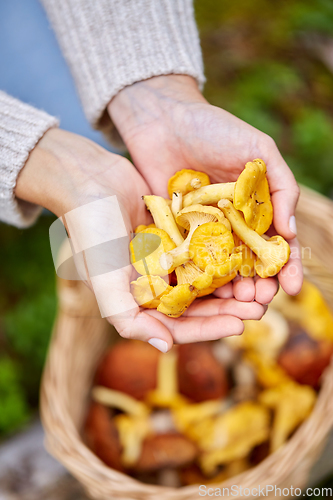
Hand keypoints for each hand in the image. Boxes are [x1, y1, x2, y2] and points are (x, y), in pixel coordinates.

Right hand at [15, 128, 265, 350]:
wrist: (91, 181)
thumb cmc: (92, 231)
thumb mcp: (103, 280)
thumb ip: (127, 318)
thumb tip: (166, 347)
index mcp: (137, 300)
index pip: (178, 325)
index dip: (208, 328)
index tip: (238, 325)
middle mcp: (154, 283)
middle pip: (198, 304)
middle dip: (228, 309)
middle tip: (258, 308)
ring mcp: (166, 259)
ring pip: (205, 279)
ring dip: (230, 285)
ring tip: (257, 286)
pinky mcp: (175, 235)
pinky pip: (204, 251)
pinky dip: (222, 257)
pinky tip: (244, 258)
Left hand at [108, 75, 302, 302]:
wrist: (162, 120)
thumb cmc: (213, 128)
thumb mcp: (257, 149)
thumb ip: (281, 185)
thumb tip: (291, 231)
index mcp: (256, 207)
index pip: (276, 243)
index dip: (287, 267)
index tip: (291, 288)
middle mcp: (232, 224)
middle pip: (250, 263)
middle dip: (259, 285)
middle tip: (259, 302)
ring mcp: (203, 231)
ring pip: (221, 268)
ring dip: (231, 289)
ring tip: (237, 304)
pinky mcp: (175, 232)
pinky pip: (189, 260)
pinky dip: (198, 278)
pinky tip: (206, 293)